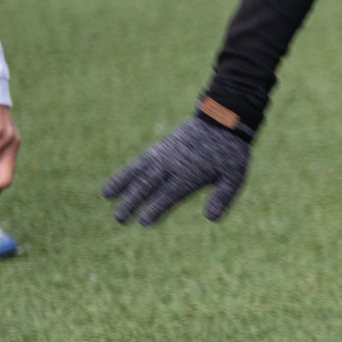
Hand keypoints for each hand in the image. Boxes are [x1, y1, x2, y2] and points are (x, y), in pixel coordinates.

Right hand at [104, 110, 251, 225]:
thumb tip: (211, 218)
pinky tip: (114, 185)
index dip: (156, 208)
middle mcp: (173, 164)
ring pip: (138, 171)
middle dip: (133, 201)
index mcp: (191, 173)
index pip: (170, 194)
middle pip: (149, 184)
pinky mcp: (159, 150)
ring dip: (122, 185)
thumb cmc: (230, 152)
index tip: (144, 222)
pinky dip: (125, 173)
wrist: (223, 120)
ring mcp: (164, 155)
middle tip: (119, 219)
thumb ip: (223, 196)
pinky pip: (139, 162)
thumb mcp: (234, 175)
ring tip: (106, 197)